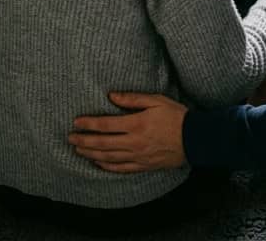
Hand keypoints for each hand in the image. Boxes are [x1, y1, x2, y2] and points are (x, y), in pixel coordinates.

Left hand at [70, 92, 187, 172]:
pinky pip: (121, 168)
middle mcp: (134, 142)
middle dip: (84, 140)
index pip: (106, 125)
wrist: (195, 139)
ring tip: (78, 149)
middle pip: (103, 143)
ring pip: (108, 157)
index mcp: (136, 124)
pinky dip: (107, 166)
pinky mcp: (143, 165)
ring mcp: (138, 156)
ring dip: (91, 153)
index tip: (76, 122)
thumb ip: (132, 99)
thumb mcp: (156, 100)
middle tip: (70, 138)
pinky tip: (98, 162)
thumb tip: (111, 96)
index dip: (89, 124)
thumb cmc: (176, 116)